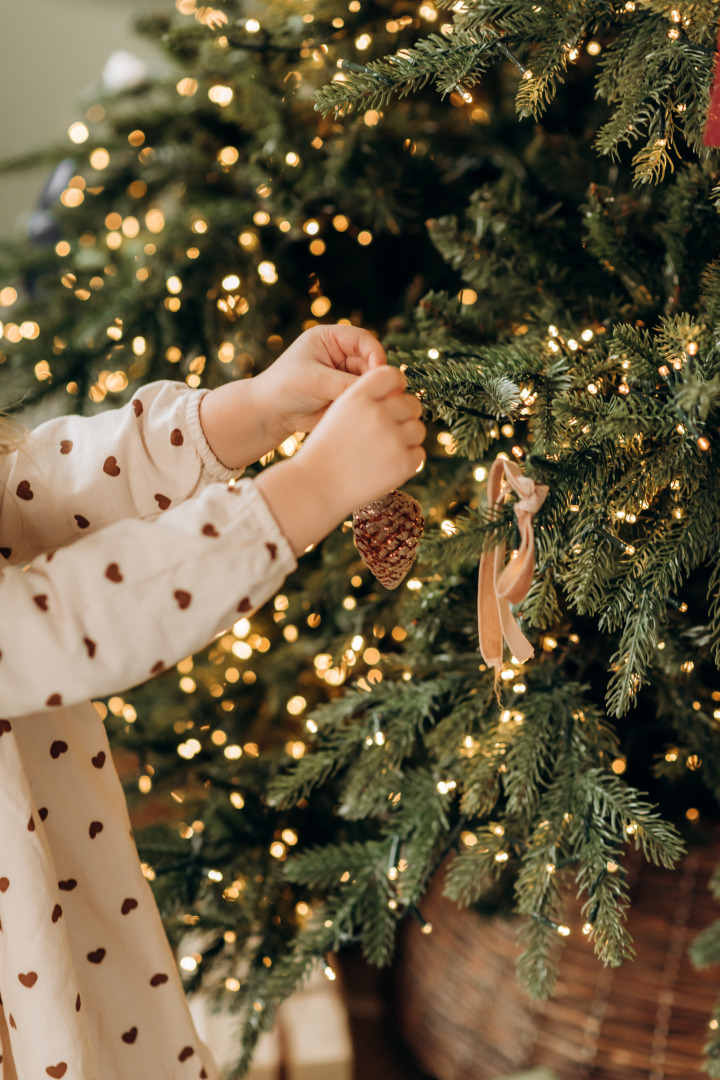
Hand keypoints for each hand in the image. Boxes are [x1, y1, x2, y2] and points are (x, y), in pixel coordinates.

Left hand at [252, 324, 386, 442]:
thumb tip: (376, 387)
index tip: (378, 371)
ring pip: (370, 381)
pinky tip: (362, 413)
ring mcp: (344, 375)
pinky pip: (364, 397)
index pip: (362, 339)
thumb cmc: (284, 388)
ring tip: (364, 405)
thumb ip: (346, 383)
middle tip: (374, 393)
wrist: (270, 414)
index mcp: (330, 339)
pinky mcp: (345, 395)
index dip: (375, 353)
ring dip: (370, 392)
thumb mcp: (314, 380)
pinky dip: (366, 404)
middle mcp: (340, 355)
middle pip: (371, 361)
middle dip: (374, 377)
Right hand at [255, 365, 425, 555]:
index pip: (393, 375)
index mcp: (358, 396)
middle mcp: (378, 413)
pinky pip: (419, 454)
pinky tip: (386, 466)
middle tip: (386, 432)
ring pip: (418, 429)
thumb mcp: (338, 413)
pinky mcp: (403, 463)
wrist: (315, 487)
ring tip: (383, 451)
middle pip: (412, 403)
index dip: (396, 386)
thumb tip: (402, 395)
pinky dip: (407, 460)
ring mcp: (393, 439)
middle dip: (403, 416)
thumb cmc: (325, 451)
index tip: (392, 399)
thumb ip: (367, 399)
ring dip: (406, 439)